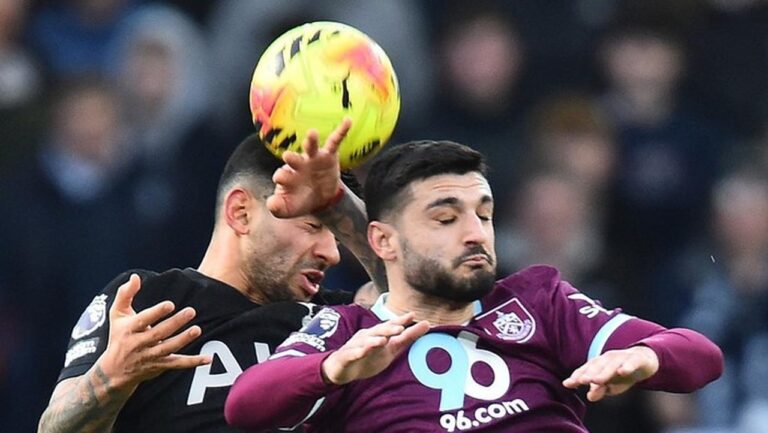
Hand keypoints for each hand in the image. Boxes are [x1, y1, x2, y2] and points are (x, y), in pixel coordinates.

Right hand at [98, 274, 211, 388]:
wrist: (114, 372)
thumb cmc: (119, 336)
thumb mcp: (117, 315)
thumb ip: (125, 294)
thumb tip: (135, 277)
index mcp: (129, 329)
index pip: (143, 320)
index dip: (157, 313)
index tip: (170, 304)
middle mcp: (139, 344)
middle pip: (159, 333)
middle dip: (175, 323)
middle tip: (191, 311)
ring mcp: (150, 356)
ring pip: (168, 348)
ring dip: (183, 339)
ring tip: (197, 329)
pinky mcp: (160, 366)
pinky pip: (177, 364)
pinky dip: (193, 362)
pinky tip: (208, 359)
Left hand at [267, 118, 351, 217]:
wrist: (320, 199)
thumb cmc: (300, 200)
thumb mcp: (288, 209)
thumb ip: (278, 208)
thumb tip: (271, 204)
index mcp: (287, 177)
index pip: (282, 175)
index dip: (282, 177)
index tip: (281, 179)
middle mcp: (298, 165)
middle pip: (293, 159)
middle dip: (291, 158)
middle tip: (288, 156)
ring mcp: (313, 159)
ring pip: (311, 147)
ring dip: (311, 141)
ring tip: (312, 133)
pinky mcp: (328, 156)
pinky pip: (335, 141)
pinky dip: (341, 131)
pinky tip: (348, 121)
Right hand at [321, 312, 429, 384]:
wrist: (341, 368)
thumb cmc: (368, 356)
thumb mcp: (390, 350)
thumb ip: (406, 338)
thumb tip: (427, 324)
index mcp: (378, 335)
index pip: (390, 326)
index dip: (400, 321)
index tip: (412, 315)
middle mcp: (367, 337)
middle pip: (378, 331)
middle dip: (389, 329)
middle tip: (400, 327)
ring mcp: (356, 346)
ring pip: (365, 342)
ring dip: (374, 340)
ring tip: (383, 340)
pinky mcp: (346, 357)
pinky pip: (351, 354)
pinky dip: (357, 353)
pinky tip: (362, 352)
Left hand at [562, 346, 658, 401]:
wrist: (644, 360)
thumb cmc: (622, 373)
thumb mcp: (611, 385)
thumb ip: (600, 389)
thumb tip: (589, 397)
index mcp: (599, 364)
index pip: (586, 370)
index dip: (577, 376)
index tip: (567, 384)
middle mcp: (608, 358)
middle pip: (597, 366)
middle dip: (588, 373)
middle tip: (581, 381)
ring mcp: (622, 357)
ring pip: (612, 365)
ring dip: (604, 372)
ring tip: (596, 380)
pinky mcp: (637, 359)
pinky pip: (631, 362)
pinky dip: (627, 366)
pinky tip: (622, 372)